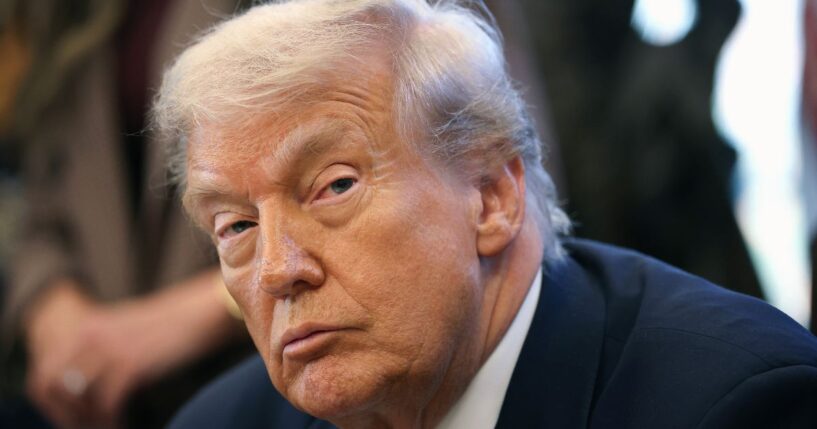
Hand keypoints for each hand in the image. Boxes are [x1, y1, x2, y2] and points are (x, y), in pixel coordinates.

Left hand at [24, 271, 240, 427]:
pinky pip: (107, 405)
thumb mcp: (125, 333)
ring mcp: (108, 350)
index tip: (74, 420)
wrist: (202, 312)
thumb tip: (83, 389)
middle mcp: (89, 336)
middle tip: (88, 428)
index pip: (43, 375)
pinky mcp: (131, 365)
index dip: (52, 404)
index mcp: (84, 327)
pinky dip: (113, 422)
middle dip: (67, 415)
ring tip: (110, 427)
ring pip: (78, 400)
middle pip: (52, 388)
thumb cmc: (171, 327)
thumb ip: (100, 353)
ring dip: (91, 421)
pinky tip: (125, 425)